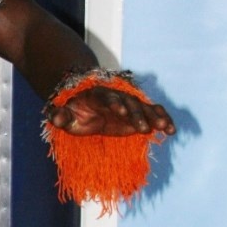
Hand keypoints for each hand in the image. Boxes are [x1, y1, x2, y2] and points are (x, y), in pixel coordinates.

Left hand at [45, 85, 175, 137]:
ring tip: (165, 128)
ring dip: (154, 117)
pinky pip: (153, 114)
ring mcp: (129, 104)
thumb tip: (54, 117)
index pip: (107, 98)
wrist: (87, 105)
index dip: (114, 103)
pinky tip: (172, 131)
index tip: (121, 112)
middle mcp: (117, 98)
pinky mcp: (138, 113)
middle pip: (129, 104)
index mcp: (98, 96)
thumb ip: (60, 116)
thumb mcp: (65, 115)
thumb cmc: (75, 112)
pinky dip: (162, 120)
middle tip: (143, 128)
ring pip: (144, 108)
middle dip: (136, 115)